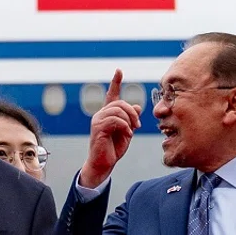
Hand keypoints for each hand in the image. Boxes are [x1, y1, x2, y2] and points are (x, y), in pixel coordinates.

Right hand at [79, 69, 141, 188]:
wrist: (103, 164)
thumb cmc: (114, 149)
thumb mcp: (127, 131)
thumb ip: (131, 119)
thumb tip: (138, 106)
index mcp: (108, 114)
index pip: (111, 94)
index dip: (116, 82)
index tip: (119, 70)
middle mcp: (101, 114)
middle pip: (120, 103)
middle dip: (132, 113)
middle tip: (138, 125)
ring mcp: (98, 120)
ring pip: (118, 110)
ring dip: (129, 120)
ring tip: (131, 131)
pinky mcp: (98, 128)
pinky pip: (115, 120)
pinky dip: (125, 126)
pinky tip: (127, 134)